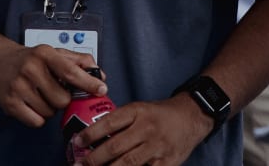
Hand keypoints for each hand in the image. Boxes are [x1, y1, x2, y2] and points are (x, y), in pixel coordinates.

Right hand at [0, 45, 104, 127]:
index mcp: (44, 53)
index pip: (70, 71)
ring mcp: (18, 87)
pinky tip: (33, 104)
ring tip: (41, 96)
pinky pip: (36, 122)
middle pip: (62, 99)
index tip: (101, 89)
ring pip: (50, 113)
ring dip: (50, 109)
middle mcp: (30, 68)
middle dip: (63, 99)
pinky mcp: (10, 104)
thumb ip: (79, 61)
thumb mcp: (54, 53)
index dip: (88, 83)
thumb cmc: (31, 60)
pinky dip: (38, 117)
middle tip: (54, 91)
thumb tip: (100, 76)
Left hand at [75, 94, 210, 165]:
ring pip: (128, 163)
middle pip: (116, 147)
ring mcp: (157, 147)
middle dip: (94, 159)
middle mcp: (147, 128)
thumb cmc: (160, 114)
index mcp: (138, 111)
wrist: (191, 117)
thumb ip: (120, 121)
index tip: (77, 142)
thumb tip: (93, 136)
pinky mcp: (167, 163)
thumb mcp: (140, 109)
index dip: (91, 134)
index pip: (109, 123)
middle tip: (80, 165)